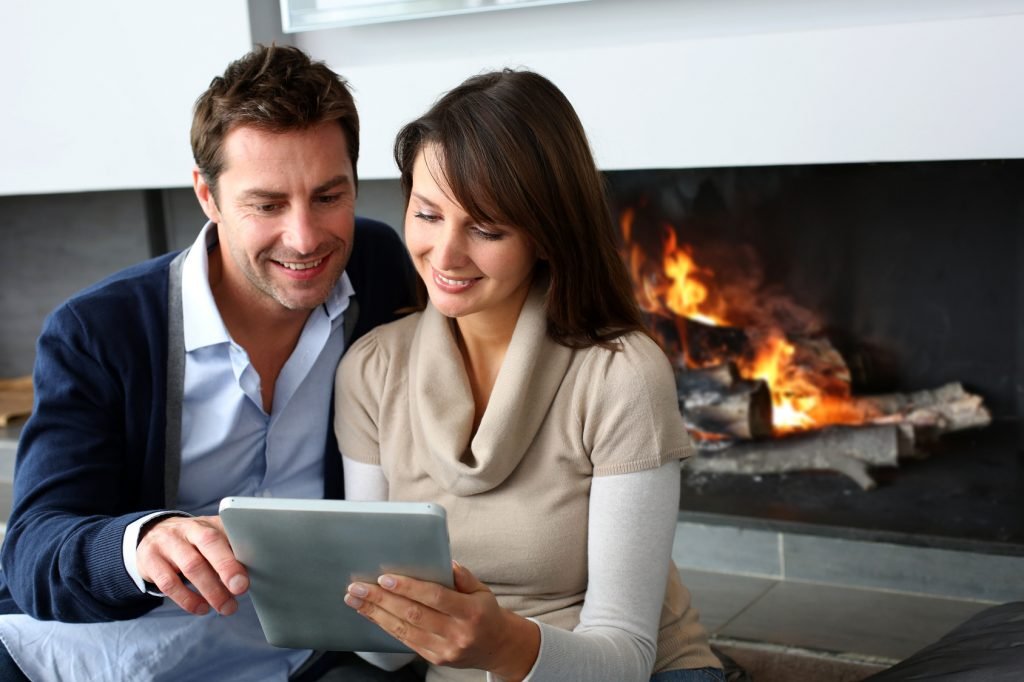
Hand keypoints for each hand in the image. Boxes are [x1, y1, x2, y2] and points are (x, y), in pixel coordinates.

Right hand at [136, 515, 248, 615]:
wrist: (152, 535)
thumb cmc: (193, 542)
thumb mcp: (210, 539)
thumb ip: (229, 551)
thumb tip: (249, 574)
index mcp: (207, 522)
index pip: (225, 532)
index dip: (238, 551)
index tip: (249, 572)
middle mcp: (187, 529)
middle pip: (209, 543)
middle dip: (227, 568)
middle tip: (241, 589)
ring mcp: (166, 544)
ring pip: (191, 566)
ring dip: (211, 590)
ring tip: (225, 607)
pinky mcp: (150, 561)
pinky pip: (169, 583)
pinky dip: (188, 599)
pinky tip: (202, 608)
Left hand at [345, 561, 539, 679]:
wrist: (497, 647)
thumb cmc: (485, 612)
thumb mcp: (482, 590)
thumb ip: (463, 576)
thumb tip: (444, 562)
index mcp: (470, 612)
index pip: (435, 597)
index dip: (408, 588)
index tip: (384, 578)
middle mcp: (457, 633)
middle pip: (413, 615)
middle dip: (381, 600)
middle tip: (357, 587)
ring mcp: (445, 649)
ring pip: (404, 630)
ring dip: (376, 614)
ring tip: (355, 600)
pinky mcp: (435, 659)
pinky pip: (405, 641)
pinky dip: (385, 625)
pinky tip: (372, 614)